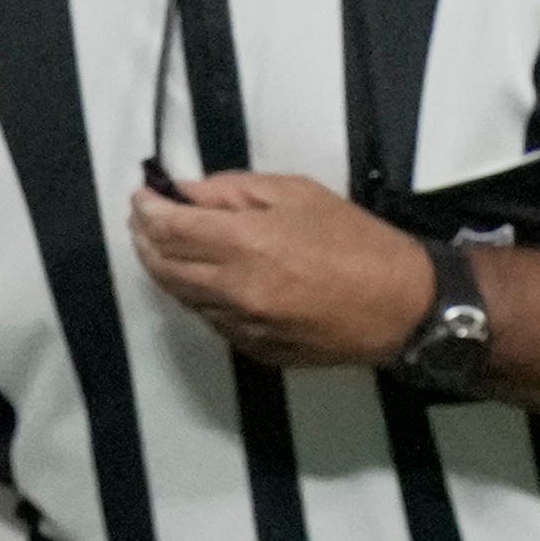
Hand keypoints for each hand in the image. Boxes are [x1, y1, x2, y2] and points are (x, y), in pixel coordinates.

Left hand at [128, 171, 435, 370]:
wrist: (397, 304)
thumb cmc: (355, 240)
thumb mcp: (296, 193)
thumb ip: (232, 192)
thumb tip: (186, 193)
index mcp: (245, 244)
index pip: (169, 229)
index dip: (146, 211)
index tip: (141, 197)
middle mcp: (233, 290)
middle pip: (162, 268)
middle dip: (145, 240)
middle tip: (143, 219)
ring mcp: (239, 325)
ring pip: (181, 297)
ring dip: (167, 269)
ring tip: (167, 244)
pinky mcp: (250, 349)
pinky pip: (208, 319)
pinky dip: (197, 295)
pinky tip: (204, 276)